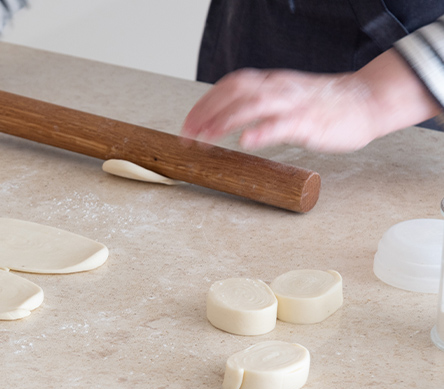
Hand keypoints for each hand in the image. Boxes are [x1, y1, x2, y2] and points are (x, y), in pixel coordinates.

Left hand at [181, 50, 441, 150]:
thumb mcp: (284, 98)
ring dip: (225, 122)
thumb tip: (224, 119)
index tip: (187, 124)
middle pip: (235, 92)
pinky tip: (246, 141)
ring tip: (205, 139)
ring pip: (254, 105)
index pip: (230, 84)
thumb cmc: (323, 105)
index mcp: (271, 83)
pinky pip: (283, 124)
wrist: (367, 102)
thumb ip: (258, 104)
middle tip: (187, 136)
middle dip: (206, 113)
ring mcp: (294, 104)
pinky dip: (262, 131)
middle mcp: (279, 89)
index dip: (205, 102)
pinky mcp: (310, 122)